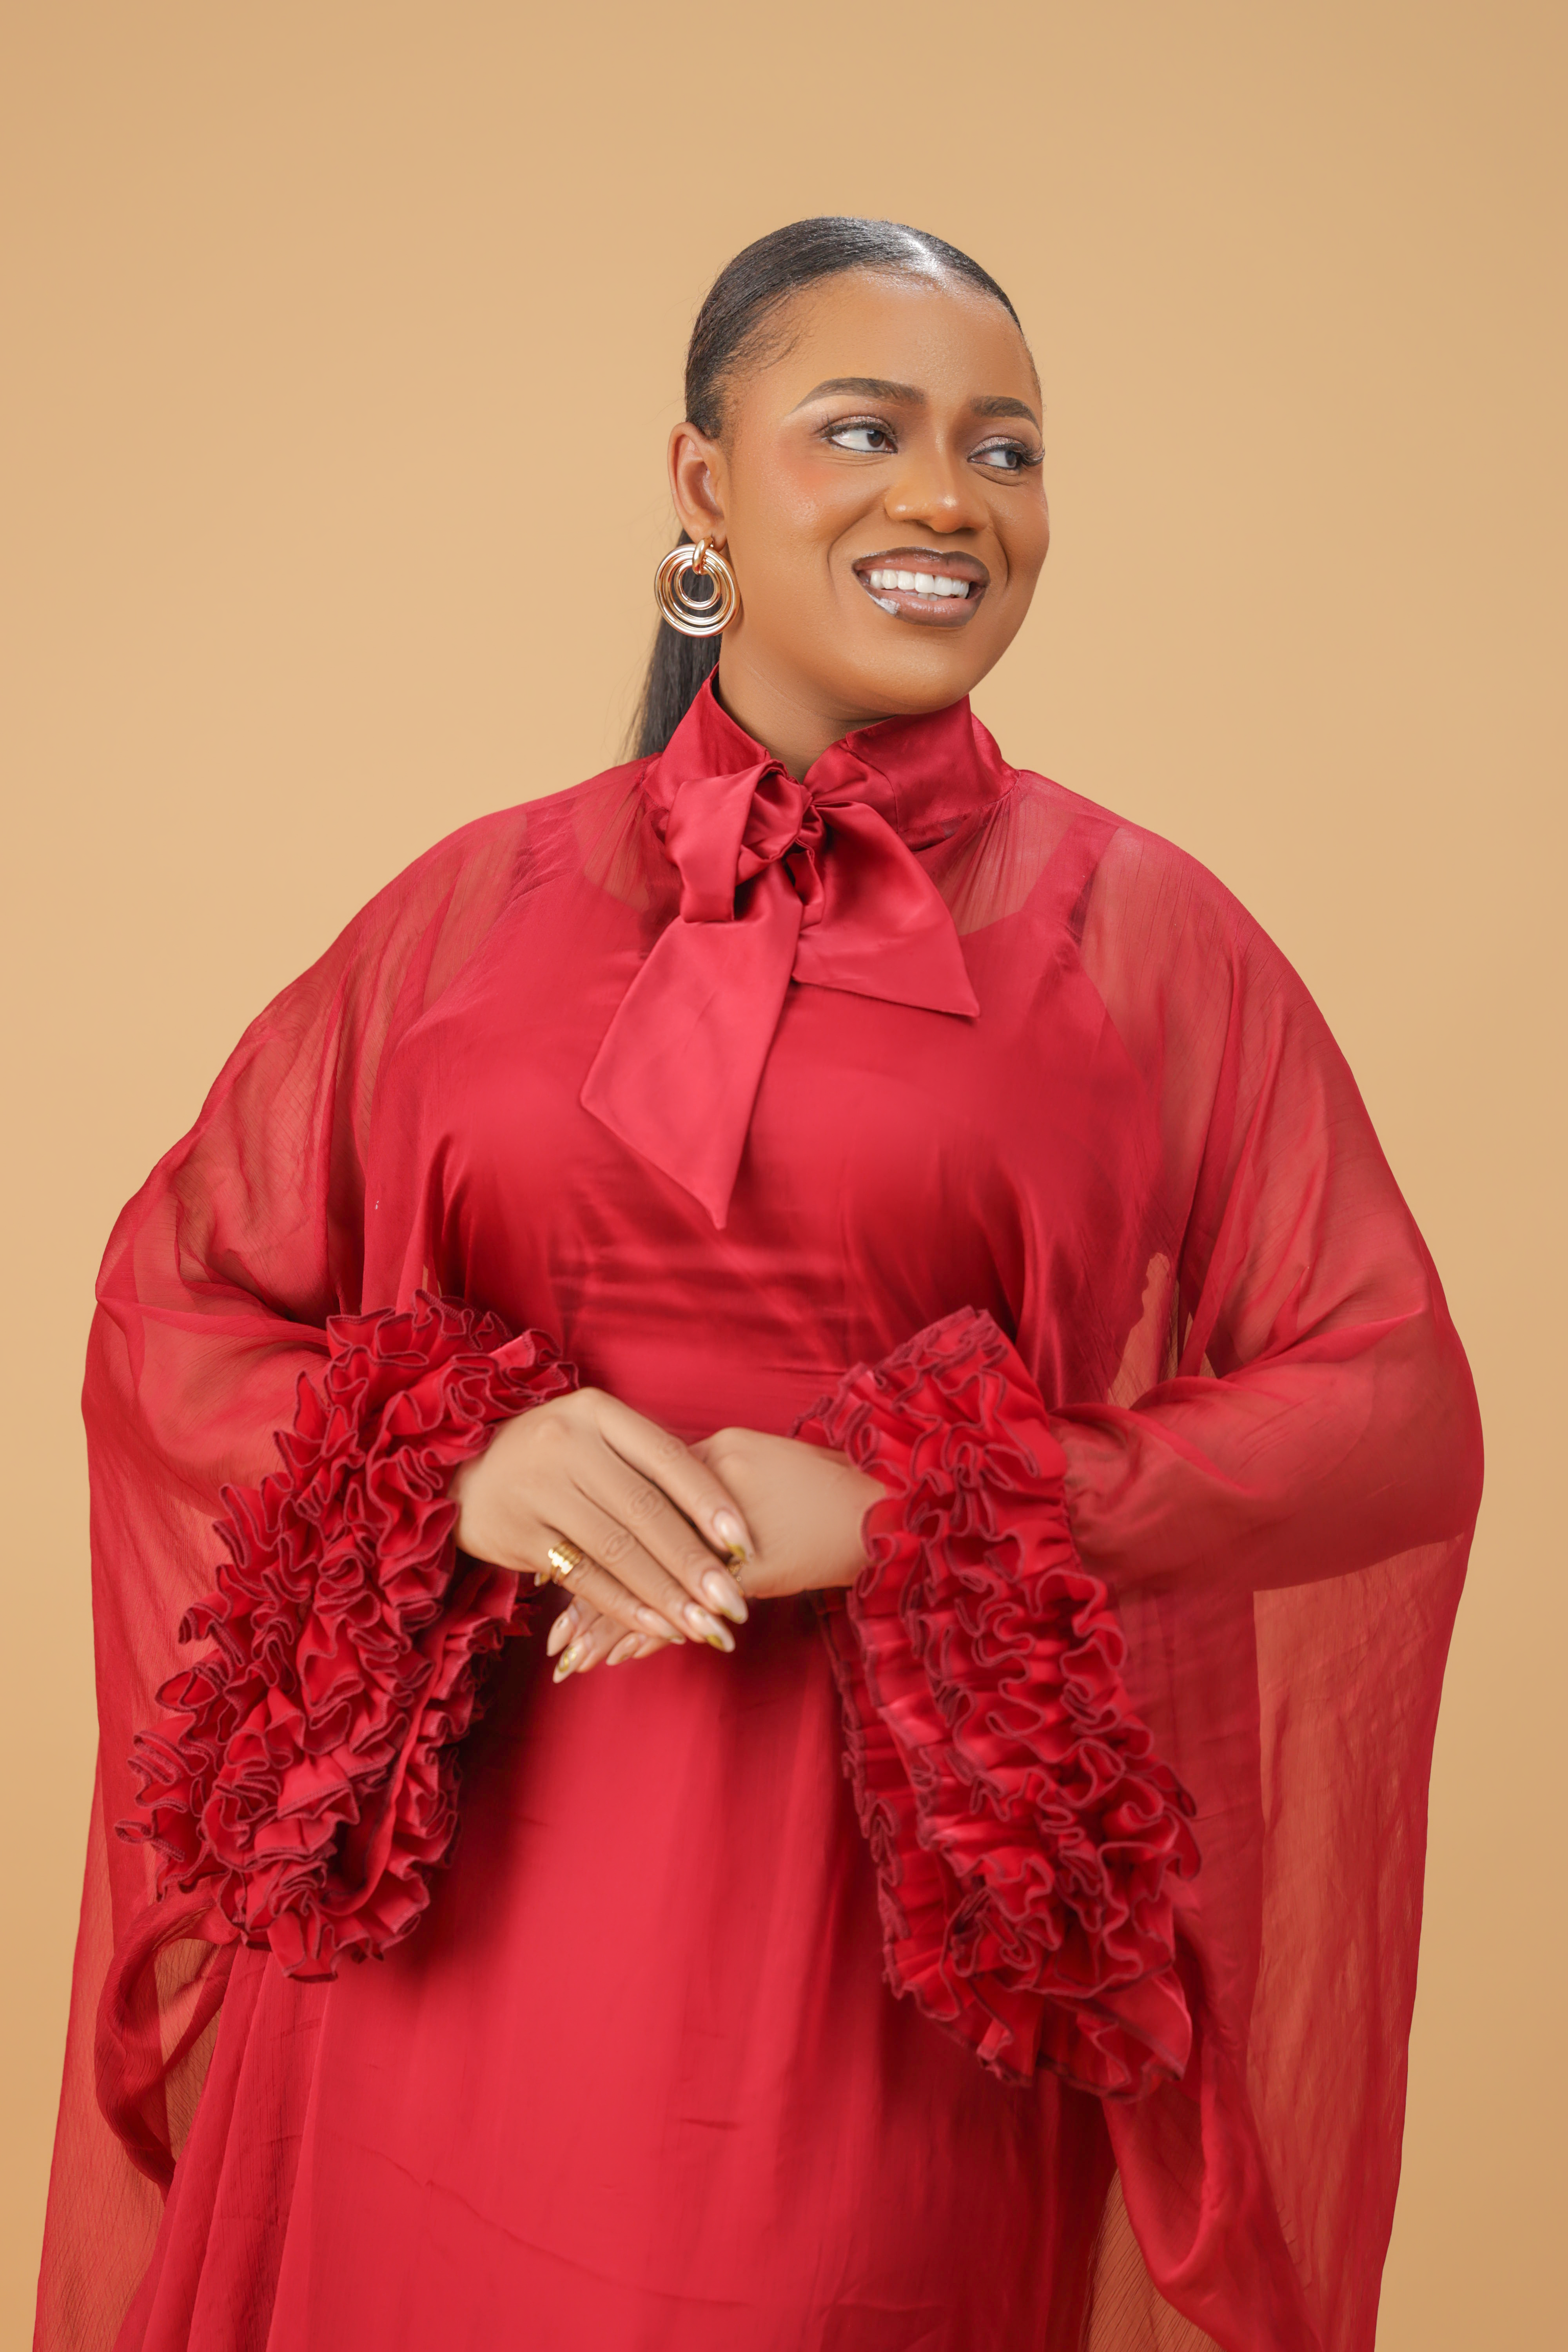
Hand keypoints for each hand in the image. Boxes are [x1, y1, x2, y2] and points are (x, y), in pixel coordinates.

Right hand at [450, 1388, 751, 1665]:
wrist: (461, 1471)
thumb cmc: (553, 1455)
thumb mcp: (596, 1437)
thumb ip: (648, 1464)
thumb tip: (724, 1516)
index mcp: (597, 1412)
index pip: (667, 1457)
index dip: (710, 1502)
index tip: (746, 1543)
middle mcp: (566, 1445)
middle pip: (645, 1510)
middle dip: (695, 1562)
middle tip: (734, 1601)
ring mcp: (538, 1489)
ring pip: (616, 1549)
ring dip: (666, 1593)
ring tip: (705, 1624)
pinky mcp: (518, 1534)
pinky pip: (583, 1576)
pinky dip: (624, 1605)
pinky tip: (658, 1626)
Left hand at [544, 1430, 885, 1677]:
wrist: (876, 1508)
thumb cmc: (811, 1475)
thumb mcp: (745, 1452)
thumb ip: (690, 1471)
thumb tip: (645, 1492)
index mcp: (701, 1463)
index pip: (630, 1504)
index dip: (588, 1540)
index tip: (550, 1567)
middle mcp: (707, 1506)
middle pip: (633, 1556)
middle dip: (589, 1601)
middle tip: (553, 1639)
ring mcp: (728, 1546)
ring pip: (655, 1590)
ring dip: (612, 1628)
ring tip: (572, 1659)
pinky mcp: (750, 1580)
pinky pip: (691, 1611)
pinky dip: (654, 1634)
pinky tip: (623, 1657)